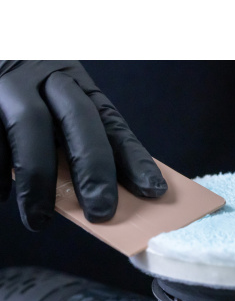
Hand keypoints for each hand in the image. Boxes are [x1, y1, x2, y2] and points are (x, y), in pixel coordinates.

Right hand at [0, 61, 167, 230]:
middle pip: (79, 120)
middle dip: (94, 169)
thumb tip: (101, 195)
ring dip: (38, 181)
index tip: (153, 190)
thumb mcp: (57, 109)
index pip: (114, 124)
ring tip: (39, 221)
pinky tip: (4, 196)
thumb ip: (77, 143)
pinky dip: (0, 171)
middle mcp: (50, 80)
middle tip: (101, 213)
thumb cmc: (27, 98)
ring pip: (30, 127)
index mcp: (79, 86)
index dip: (135, 159)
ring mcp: (13, 84)